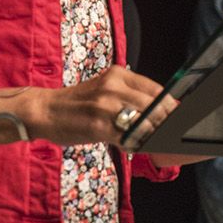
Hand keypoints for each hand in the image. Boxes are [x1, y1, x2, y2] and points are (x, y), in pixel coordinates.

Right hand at [35, 65, 176, 146]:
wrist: (44, 110)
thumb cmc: (77, 103)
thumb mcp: (104, 88)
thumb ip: (128, 95)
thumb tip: (160, 110)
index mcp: (118, 75)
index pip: (155, 89)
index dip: (170, 106)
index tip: (178, 117)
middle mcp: (114, 86)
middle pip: (154, 106)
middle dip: (165, 122)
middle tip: (170, 134)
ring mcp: (106, 106)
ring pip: (144, 123)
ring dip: (152, 135)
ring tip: (153, 141)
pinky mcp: (98, 126)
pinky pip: (127, 138)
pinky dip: (135, 144)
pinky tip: (134, 147)